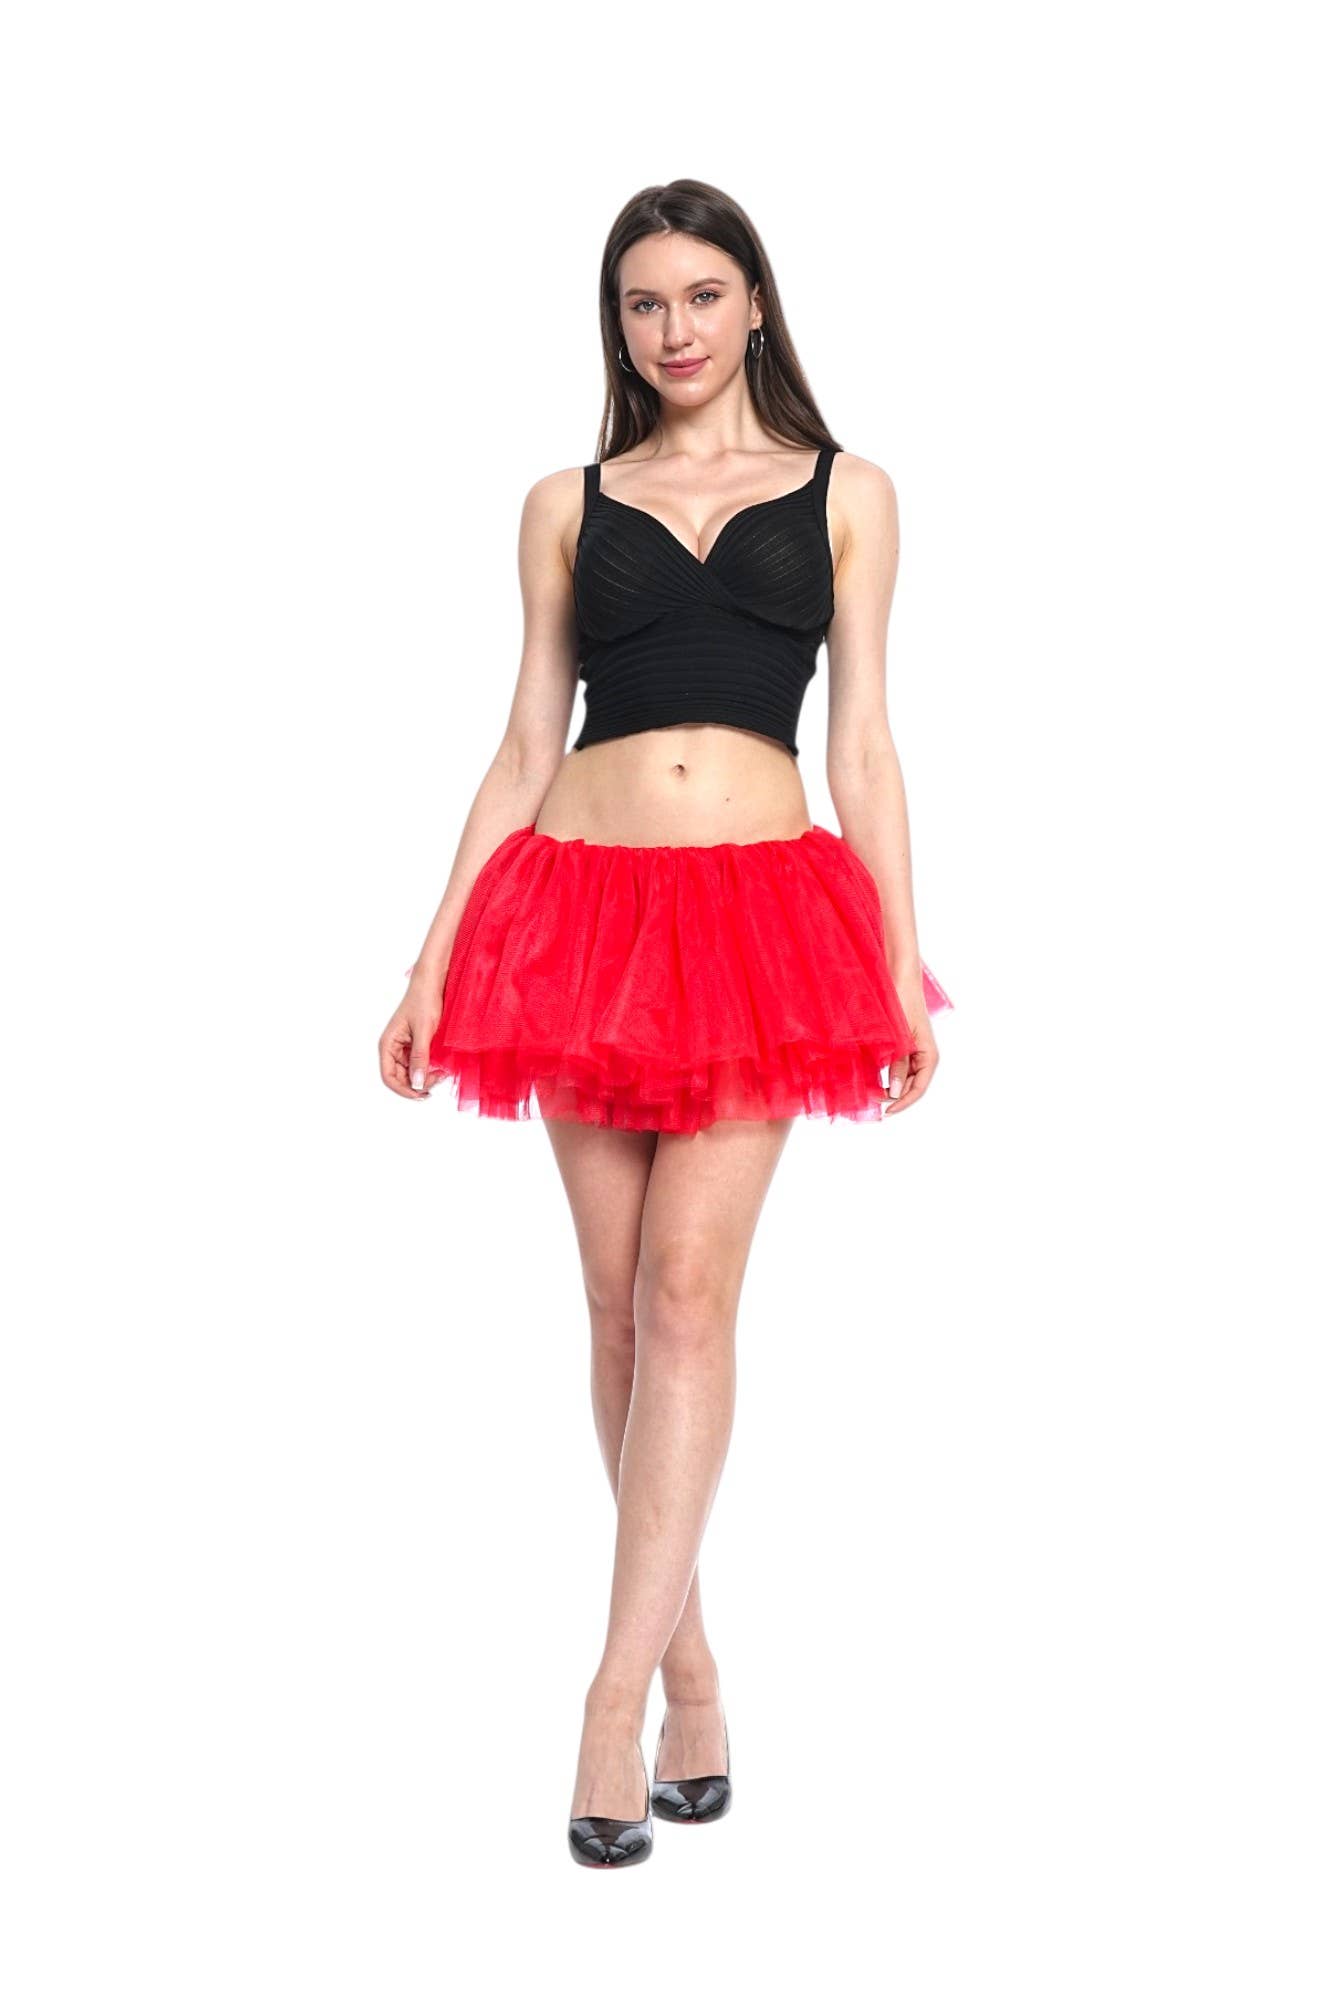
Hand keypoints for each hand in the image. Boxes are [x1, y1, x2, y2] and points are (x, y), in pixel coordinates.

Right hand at [379, 970, 446, 1099]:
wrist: (432, 982)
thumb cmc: (424, 1001)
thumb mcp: (424, 1031)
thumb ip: (420, 1058)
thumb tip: (417, 1083)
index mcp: (387, 1044)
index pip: (388, 1076)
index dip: (403, 1090)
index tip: (422, 1094)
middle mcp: (393, 1047)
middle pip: (400, 1077)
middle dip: (418, 1083)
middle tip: (438, 1080)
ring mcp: (404, 1047)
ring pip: (411, 1072)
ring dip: (425, 1077)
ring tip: (442, 1073)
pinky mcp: (415, 1044)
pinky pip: (419, 1063)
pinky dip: (429, 1068)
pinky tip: (441, 1067)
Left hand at [881, 990, 938, 1116]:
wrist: (899, 978)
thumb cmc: (901, 1003)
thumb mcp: (899, 1037)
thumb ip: (897, 1064)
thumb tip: (894, 1092)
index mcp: (929, 1056)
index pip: (918, 1090)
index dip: (902, 1104)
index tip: (885, 1112)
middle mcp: (925, 1056)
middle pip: (910, 1087)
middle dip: (892, 1096)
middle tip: (869, 1099)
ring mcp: (915, 1051)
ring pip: (902, 1078)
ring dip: (888, 1086)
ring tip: (869, 1090)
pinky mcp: (904, 1045)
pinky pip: (897, 1066)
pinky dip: (885, 1074)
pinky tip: (872, 1076)